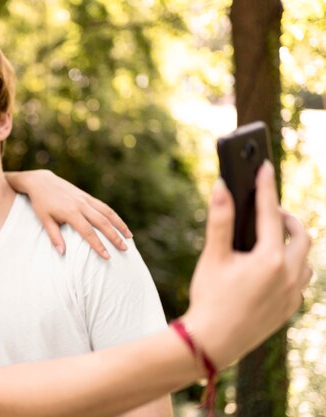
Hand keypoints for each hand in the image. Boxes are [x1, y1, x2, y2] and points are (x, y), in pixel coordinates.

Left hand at [6, 170, 130, 258]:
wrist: (42, 182)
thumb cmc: (41, 203)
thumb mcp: (44, 220)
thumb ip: (54, 236)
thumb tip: (62, 253)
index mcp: (70, 212)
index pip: (87, 232)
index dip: (98, 245)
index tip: (107, 256)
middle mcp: (81, 204)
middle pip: (102, 222)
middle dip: (114, 237)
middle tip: (124, 249)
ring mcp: (85, 199)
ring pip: (107, 212)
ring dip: (120, 224)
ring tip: (129, 237)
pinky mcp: (87, 196)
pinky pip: (104, 206)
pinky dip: (114, 215)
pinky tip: (120, 224)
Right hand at [183, 161, 311, 368]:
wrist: (213, 342)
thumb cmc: (209, 298)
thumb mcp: (213, 257)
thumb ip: (220, 219)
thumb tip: (222, 186)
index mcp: (269, 258)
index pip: (269, 212)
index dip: (265, 186)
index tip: (263, 166)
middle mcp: (289, 274)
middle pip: (300, 234)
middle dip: (286, 218)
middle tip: (268, 211)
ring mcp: (293, 293)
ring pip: (305, 259)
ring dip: (292, 244)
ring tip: (271, 240)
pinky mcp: (290, 308)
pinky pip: (301, 280)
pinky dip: (291, 267)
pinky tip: (270, 269)